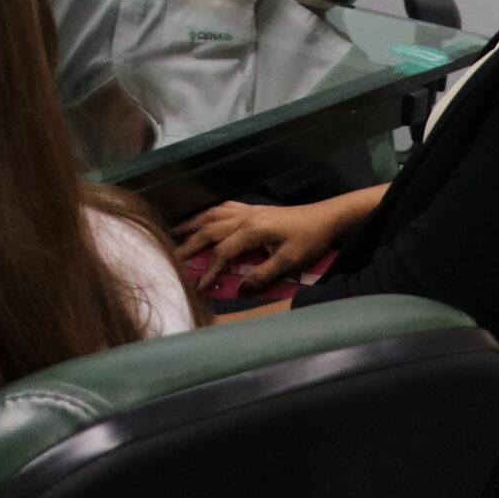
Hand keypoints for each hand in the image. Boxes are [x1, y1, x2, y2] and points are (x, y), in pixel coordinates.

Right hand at [174, 197, 348, 291]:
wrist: (325, 218)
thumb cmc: (309, 240)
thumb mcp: (289, 262)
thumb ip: (262, 276)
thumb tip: (239, 290)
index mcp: (252, 230)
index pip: (222, 252)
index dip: (209, 269)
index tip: (197, 285)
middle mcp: (244, 217)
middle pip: (209, 230)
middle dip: (190, 245)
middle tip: (173, 257)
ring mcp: (247, 210)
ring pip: (212, 215)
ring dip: (193, 224)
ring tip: (176, 232)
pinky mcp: (253, 208)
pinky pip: (223, 207)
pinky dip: (209, 213)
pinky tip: (204, 218)